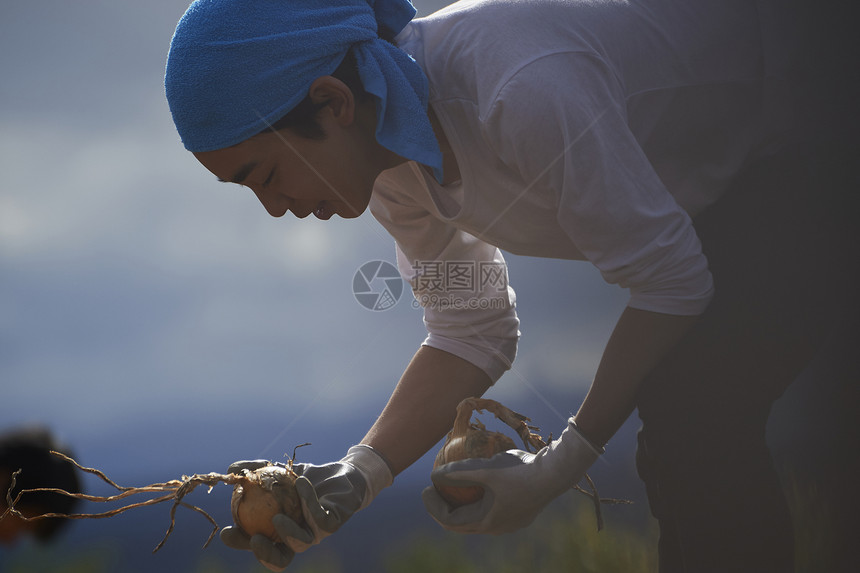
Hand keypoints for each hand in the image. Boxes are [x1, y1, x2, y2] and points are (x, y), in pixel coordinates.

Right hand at [220, 445, 392, 570]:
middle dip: (264, 554)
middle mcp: (296, 537)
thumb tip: (231, 470)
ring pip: (300, 544)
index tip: (227, 532)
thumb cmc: (306, 477)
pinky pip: (319, 516)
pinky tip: (301, 483)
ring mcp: (315, 533)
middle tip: (253, 540)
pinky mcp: (332, 523)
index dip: (241, 543)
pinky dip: (309, 500)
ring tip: (277, 519)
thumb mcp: (277, 471)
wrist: (340, 474)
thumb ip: (255, 471)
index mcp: (279, 532)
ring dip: (288, 533)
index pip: (257, 543)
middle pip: (278, 557)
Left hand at [422, 418, 602, 533]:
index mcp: (486, 522)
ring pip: (476, 517)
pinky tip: (476, 483)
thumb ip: (458, 472)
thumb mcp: (485, 470)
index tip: (426, 488)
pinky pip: (490, 510)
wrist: (554, 474)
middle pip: (461, 522)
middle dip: (443, 508)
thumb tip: (434, 474)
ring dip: (461, 504)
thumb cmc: (519, 472)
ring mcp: (508, 522)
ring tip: (451, 486)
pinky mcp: (517, 512)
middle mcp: (496, 527)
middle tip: (432, 489)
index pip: (450, 520)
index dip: (433, 506)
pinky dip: (477, 500)